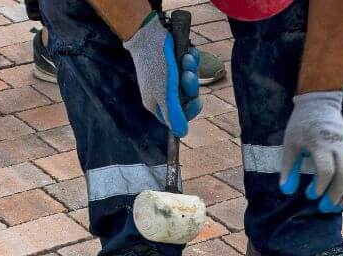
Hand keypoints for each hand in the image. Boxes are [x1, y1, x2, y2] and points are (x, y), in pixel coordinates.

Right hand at [123, 14, 201, 138]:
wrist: (148, 34)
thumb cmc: (155, 66)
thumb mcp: (165, 94)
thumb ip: (174, 115)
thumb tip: (182, 134)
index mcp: (157, 104)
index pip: (178, 118)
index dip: (189, 110)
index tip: (194, 101)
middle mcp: (162, 93)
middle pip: (186, 100)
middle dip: (191, 87)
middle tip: (187, 75)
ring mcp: (168, 78)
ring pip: (190, 83)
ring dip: (191, 70)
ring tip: (186, 59)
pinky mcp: (173, 64)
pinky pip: (189, 68)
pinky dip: (191, 60)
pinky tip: (188, 53)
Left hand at [280, 91, 342, 212]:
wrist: (320, 104)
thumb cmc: (302, 125)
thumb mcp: (290, 143)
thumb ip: (289, 168)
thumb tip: (286, 191)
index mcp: (321, 143)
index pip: (326, 169)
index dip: (320, 186)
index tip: (311, 196)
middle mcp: (339, 145)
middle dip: (334, 195)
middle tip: (323, 208)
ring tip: (336, 208)